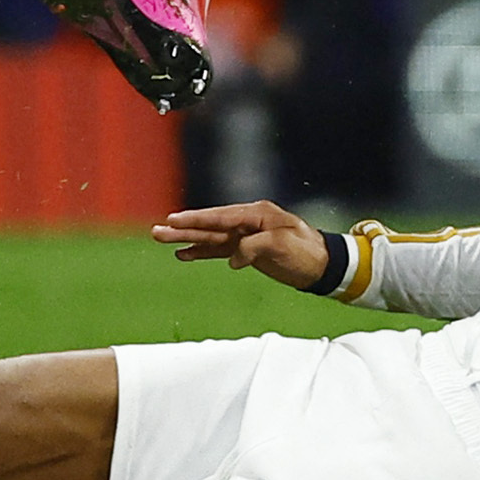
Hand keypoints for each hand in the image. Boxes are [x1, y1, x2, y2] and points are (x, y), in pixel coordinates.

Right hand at [151, 201, 330, 288]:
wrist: (321, 265)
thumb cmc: (306, 251)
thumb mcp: (282, 245)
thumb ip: (254, 247)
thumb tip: (233, 259)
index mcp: (257, 214)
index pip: (221, 216)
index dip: (197, 219)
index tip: (174, 219)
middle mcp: (247, 222)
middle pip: (209, 225)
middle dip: (183, 227)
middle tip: (157, 230)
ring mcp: (245, 235)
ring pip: (209, 237)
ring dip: (186, 239)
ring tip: (161, 239)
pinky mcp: (245, 250)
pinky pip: (218, 250)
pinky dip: (200, 252)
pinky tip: (184, 254)